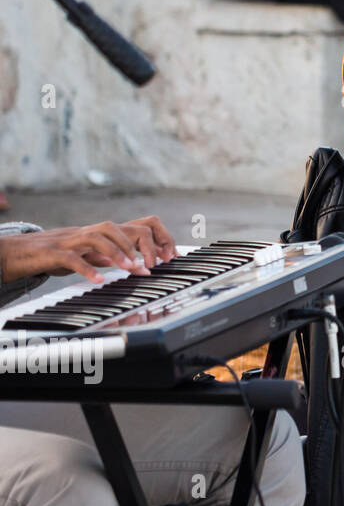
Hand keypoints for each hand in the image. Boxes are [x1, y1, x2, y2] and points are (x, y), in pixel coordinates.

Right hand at [0, 216, 176, 284]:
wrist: (17, 252)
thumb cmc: (52, 253)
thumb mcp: (84, 254)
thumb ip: (105, 256)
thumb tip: (130, 262)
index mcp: (96, 233)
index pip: (130, 226)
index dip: (152, 239)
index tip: (165, 258)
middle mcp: (85, 232)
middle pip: (117, 227)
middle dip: (137, 245)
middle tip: (148, 266)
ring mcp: (68, 240)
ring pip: (97, 236)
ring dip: (117, 252)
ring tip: (130, 268)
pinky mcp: (51, 252)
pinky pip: (71, 258)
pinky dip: (86, 268)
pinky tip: (98, 279)